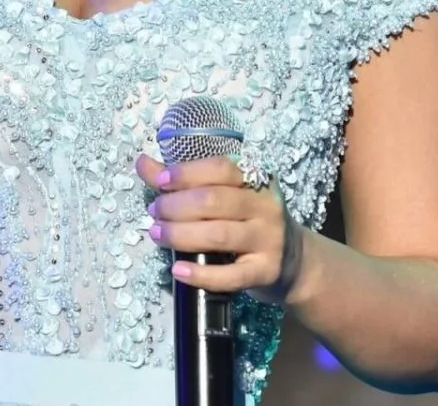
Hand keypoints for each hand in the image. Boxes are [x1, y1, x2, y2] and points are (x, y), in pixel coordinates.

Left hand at [135, 152, 308, 305]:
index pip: (220, 168)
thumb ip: (184, 180)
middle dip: (175, 206)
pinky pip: (230, 275)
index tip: (161, 181)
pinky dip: (201, 274)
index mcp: (255, 179)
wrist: (294, 261)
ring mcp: (269, 240)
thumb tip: (143, 162)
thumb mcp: (225, 195)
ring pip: (218, 235)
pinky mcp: (266, 272)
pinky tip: (178, 270)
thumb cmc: (249, 221)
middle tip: (154, 212)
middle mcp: (266, 206)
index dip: (187, 173)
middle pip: (213, 201)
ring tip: (157, 234)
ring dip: (180, 235)